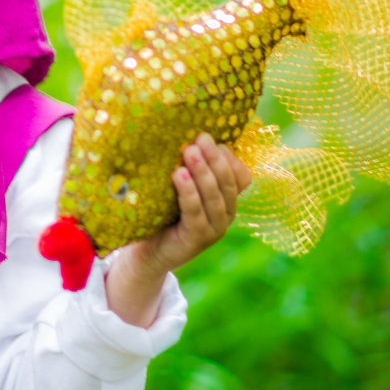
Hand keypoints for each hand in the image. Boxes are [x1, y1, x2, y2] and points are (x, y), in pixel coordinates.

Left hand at [130, 132, 251, 273]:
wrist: (148, 253)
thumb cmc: (163, 215)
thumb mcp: (179, 189)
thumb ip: (187, 168)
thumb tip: (183, 136)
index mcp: (226, 200)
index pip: (241, 176)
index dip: (230, 157)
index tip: (212, 139)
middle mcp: (225, 214)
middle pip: (228, 182)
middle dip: (215, 158)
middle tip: (200, 138)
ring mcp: (214, 229)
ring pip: (214, 196)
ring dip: (203, 171)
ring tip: (189, 151)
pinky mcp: (197, 239)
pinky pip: (195, 212)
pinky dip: (188, 192)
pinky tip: (179, 175)